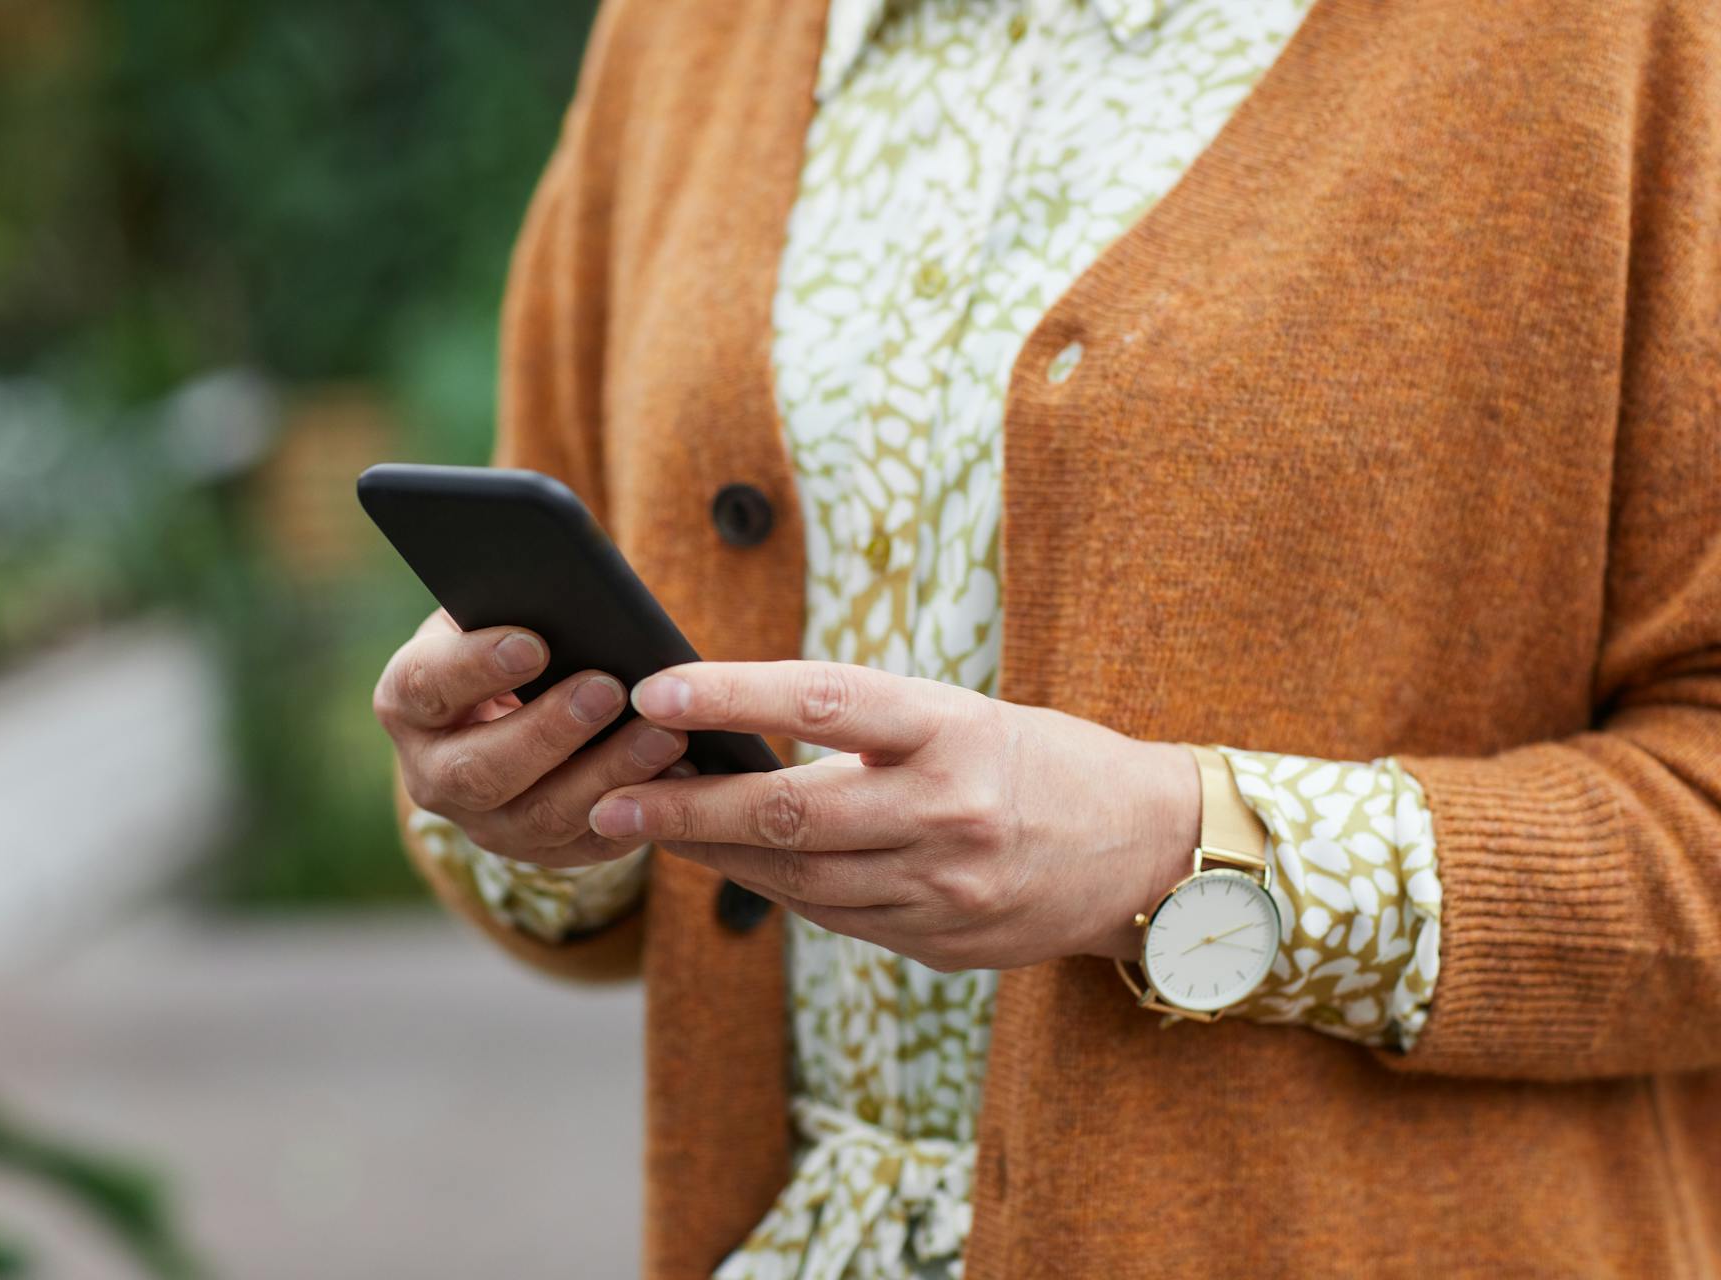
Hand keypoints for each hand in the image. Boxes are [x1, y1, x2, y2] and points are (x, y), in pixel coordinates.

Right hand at [374, 607, 692, 866]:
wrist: (512, 711)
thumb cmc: (507, 642)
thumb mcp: (495, 616)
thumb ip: (516, 606)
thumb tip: (572, 592)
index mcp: (408, 703)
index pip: (426, 686)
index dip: (475, 666)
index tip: (533, 643)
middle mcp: (433, 774)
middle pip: (480, 770)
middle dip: (548, 731)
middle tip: (608, 689)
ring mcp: (484, 824)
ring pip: (541, 816)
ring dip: (607, 775)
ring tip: (664, 735)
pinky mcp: (539, 852)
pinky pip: (590, 844)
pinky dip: (639, 812)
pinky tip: (680, 776)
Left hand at [585, 661, 1201, 969]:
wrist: (1148, 851)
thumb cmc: (1040, 760)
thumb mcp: (965, 716)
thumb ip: (867, 730)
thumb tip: (740, 734)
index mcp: (956, 731)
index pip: (825, 701)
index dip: (733, 694)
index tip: (656, 689)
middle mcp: (950, 813)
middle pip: (791, 814)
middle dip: (689, 812)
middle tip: (611, 802)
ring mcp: (947, 889)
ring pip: (799, 878)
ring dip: (715, 858)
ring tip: (649, 832)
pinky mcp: (944, 942)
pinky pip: (835, 916)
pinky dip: (776, 890)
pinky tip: (733, 868)